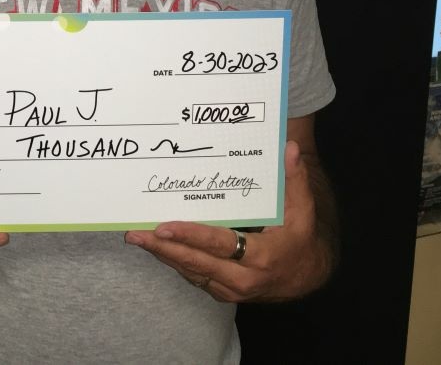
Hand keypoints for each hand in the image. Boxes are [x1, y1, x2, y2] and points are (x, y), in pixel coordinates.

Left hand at [124, 140, 331, 302]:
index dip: (190, 236)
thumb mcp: (303, 210)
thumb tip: (289, 148)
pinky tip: (155, 246)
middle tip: (135, 233)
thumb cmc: (299, 238)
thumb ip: (295, 179)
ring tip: (136, 237)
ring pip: (189, 271)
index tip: (164, 227)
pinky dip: (173, 261)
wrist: (305, 277)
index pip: (219, 245)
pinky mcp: (220, 291)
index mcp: (260, 256)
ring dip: (162, 255)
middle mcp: (242, 277)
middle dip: (163, 247)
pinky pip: (192, 275)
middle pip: (196, 262)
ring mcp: (229, 288)